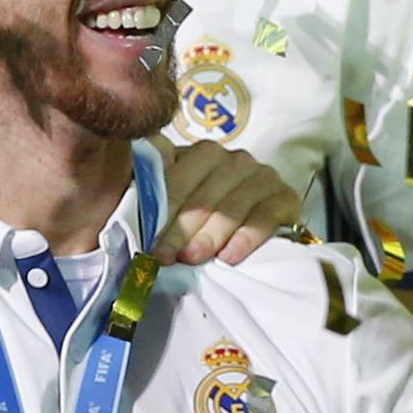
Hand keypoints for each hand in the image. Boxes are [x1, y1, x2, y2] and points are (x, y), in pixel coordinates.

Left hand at [152, 141, 300, 266]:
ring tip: (193, 258)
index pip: (177, 180)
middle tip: (165, 256)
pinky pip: (265, 216)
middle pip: (203, 196)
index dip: (159, 212)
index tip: (146, 242)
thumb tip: (127, 176)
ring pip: (232, 207)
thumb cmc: (202, 217)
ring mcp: (261, 176)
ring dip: (210, 234)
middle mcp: (233, 160)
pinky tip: (230, 256)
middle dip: (181, 229)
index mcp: (201, 155)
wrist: (254, 225)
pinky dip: (247, 237)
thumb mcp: (174, 199)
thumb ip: (151, 187)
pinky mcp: (285, 197)